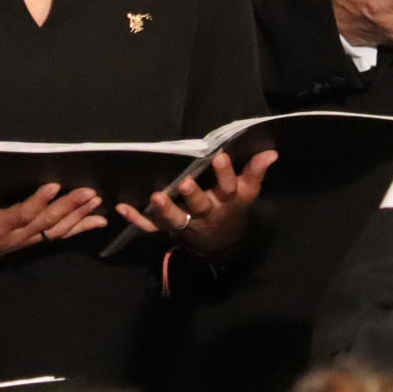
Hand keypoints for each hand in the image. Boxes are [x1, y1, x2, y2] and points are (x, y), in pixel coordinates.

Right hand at [0, 182, 105, 272]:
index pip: (22, 214)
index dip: (38, 202)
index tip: (53, 186)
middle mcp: (17, 237)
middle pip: (47, 221)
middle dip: (69, 206)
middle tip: (89, 192)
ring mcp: (26, 241)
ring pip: (57, 230)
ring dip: (79, 216)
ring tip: (97, 202)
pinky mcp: (31, 243)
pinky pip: (58, 236)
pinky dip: (79, 229)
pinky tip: (97, 221)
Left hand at [116, 148, 277, 259]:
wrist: (221, 239)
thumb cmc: (233, 206)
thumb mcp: (247, 192)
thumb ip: (255, 171)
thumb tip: (271, 152)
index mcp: (226, 201)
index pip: (228, 186)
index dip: (224, 173)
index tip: (219, 157)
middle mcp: (206, 213)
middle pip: (200, 205)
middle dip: (192, 195)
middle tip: (184, 182)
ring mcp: (187, 222)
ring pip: (175, 219)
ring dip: (165, 210)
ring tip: (155, 196)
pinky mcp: (170, 229)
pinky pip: (152, 227)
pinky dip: (137, 219)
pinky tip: (122, 207)